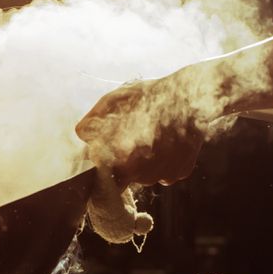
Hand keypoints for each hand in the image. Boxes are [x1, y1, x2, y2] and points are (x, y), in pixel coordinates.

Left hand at [75, 77, 204, 187]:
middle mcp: (140, 176)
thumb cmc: (147, 97)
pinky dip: (164, 162)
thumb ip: (91, 124)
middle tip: (133, 136)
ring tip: (151, 135)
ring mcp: (161, 176)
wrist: (190, 97)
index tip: (108, 150)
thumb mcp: (112, 102)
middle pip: (125, 174)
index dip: (105, 162)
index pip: (104, 175)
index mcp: (120, 162)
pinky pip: (165, 172)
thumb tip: (82, 137)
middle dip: (125, 160)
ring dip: (145, 161)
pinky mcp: (179, 173)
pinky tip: (166, 142)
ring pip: (146, 174)